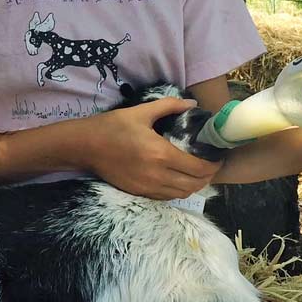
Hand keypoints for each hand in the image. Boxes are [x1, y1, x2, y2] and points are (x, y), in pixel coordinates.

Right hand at [87, 97, 222, 199]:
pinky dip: (177, 190)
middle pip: (194, 184)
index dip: (213, 165)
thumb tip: (192, 104)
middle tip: (210, 165)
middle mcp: (158, 174)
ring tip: (196, 173)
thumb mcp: (140, 112)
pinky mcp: (138, 192)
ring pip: (182, 194)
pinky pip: (166, 197)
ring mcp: (147, 187)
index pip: (198, 167)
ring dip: (194, 185)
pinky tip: (177, 179)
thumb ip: (169, 106)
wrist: (84, 146)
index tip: (217, 157)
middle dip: (207, 176)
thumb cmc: (112, 126)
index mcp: (161, 154)